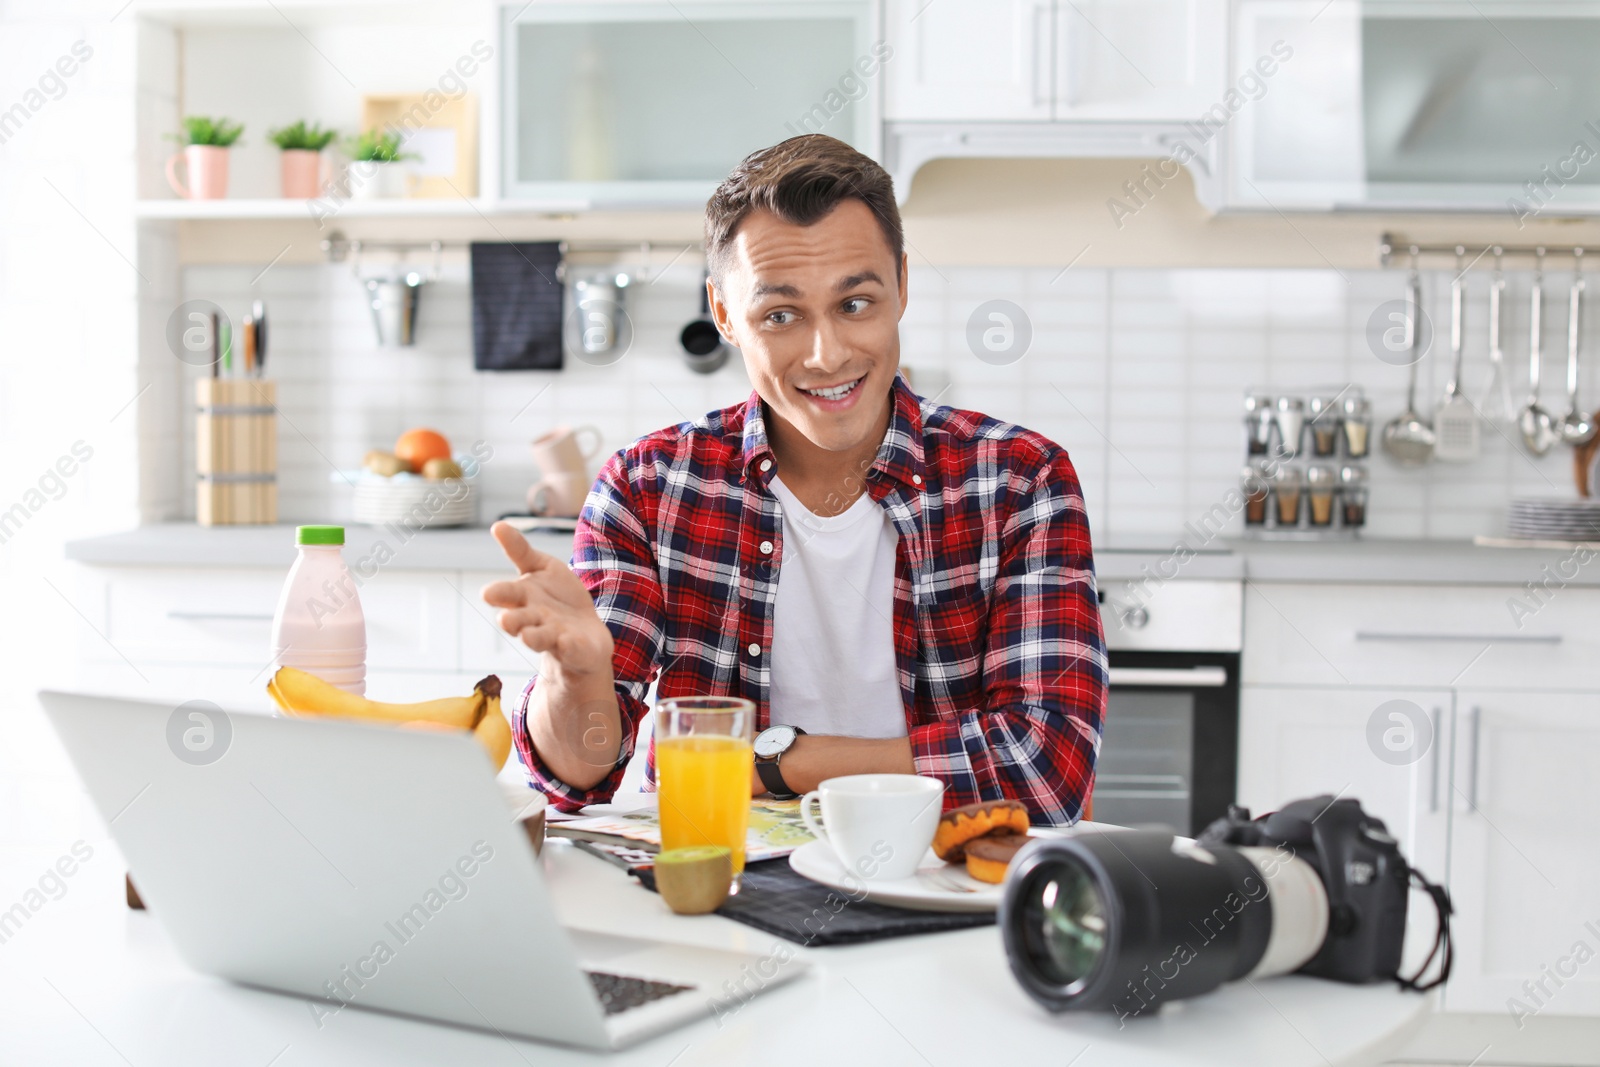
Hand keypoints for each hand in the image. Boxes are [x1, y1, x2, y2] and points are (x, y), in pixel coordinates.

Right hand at [481, 522, 613, 676]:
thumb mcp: (541, 567)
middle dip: (512, 620)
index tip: (488, 593)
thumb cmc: (556, 597)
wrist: (584, 632)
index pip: (507, 594)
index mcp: (523, 597)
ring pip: (540, 638)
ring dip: (533, 637)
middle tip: (505, 620)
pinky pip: (571, 648)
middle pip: (519, 620)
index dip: (498, 594)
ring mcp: (553, 635)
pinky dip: (568, 646)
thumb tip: (497, 524)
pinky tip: (567, 640)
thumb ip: (520, 550)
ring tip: (527, 636)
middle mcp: (534, 619)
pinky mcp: (574, 648)